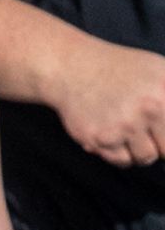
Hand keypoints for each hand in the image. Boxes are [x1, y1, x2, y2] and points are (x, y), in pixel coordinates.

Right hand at [51, 38, 164, 166]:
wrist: (74, 68)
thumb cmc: (122, 69)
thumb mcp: (161, 71)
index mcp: (163, 96)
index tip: (161, 135)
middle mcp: (144, 113)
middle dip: (161, 145)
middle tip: (151, 134)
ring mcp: (119, 128)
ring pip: (145, 158)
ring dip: (142, 151)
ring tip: (132, 134)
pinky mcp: (97, 139)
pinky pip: (120, 160)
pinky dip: (121, 153)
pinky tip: (115, 136)